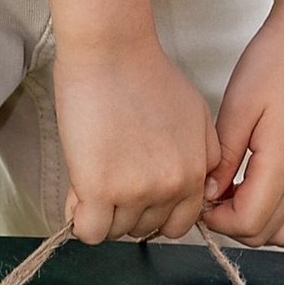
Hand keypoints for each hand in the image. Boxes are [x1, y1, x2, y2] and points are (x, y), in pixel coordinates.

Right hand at [39, 0, 220, 241]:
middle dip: (127, 211)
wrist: (112, 52)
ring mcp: (135, 191)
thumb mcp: (198, 115)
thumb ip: (206, 157)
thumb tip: (200, 192)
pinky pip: (89, 232)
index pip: (180, 225)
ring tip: (92, 176)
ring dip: (102, 213)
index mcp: (197, 172)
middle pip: (145, 230)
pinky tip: (77, 193)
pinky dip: (80, 220)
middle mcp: (171, 187)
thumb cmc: (148, 75)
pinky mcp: (99, 189)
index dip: (155, 213)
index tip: (137, 195)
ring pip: (116, 232)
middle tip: (110, 177)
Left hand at [206, 0, 283, 246]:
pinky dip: (283, 217)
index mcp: (282, 164)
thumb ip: (224, 157)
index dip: (215, 219)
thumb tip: (208, 195)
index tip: (198, 196)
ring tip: (233, 193)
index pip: (246, 223)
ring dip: (257, 224)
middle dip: (231, 224)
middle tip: (210, 193)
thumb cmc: (273, 62)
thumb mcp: (237, 106)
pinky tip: (259, 191)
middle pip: (265, 234)